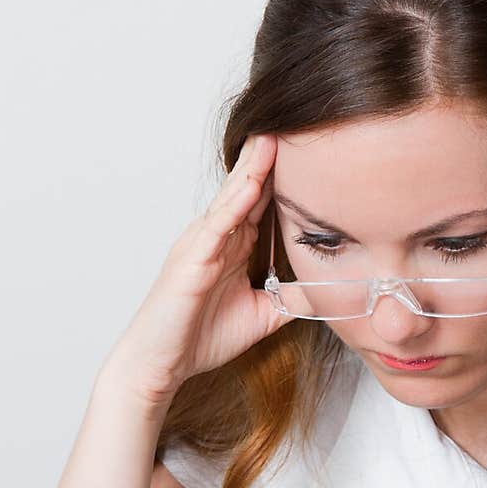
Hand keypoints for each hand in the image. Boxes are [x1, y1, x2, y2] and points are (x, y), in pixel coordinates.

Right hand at [105, 132, 295, 409]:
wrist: (159, 365)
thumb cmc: (198, 338)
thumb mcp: (261, 316)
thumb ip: (290, 300)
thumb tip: (327, 292)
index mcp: (231, 247)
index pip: (262, 203)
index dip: (284, 177)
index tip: (312, 151)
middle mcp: (215, 237)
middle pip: (248, 189)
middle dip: (269, 158)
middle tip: (294, 122)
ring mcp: (201, 244)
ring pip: (232, 198)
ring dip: (254, 168)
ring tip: (274, 136)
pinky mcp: (191, 259)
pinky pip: (217, 224)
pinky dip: (235, 202)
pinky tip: (253, 183)